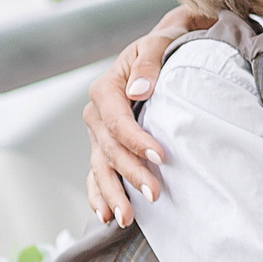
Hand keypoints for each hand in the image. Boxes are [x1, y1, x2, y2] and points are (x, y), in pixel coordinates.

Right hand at [82, 8, 212, 223]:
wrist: (165, 49)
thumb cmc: (165, 45)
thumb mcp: (159, 43)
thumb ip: (149, 63)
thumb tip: (138, 91)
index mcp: (106, 89)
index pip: (117, 122)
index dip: (136, 141)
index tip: (161, 157)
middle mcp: (97, 114)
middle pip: (110, 150)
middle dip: (131, 173)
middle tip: (155, 193)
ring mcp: (99, 134)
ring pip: (101, 167)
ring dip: (112, 194)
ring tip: (126, 218)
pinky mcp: (106, 147)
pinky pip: (96, 174)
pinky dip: (99, 195)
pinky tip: (106, 215)